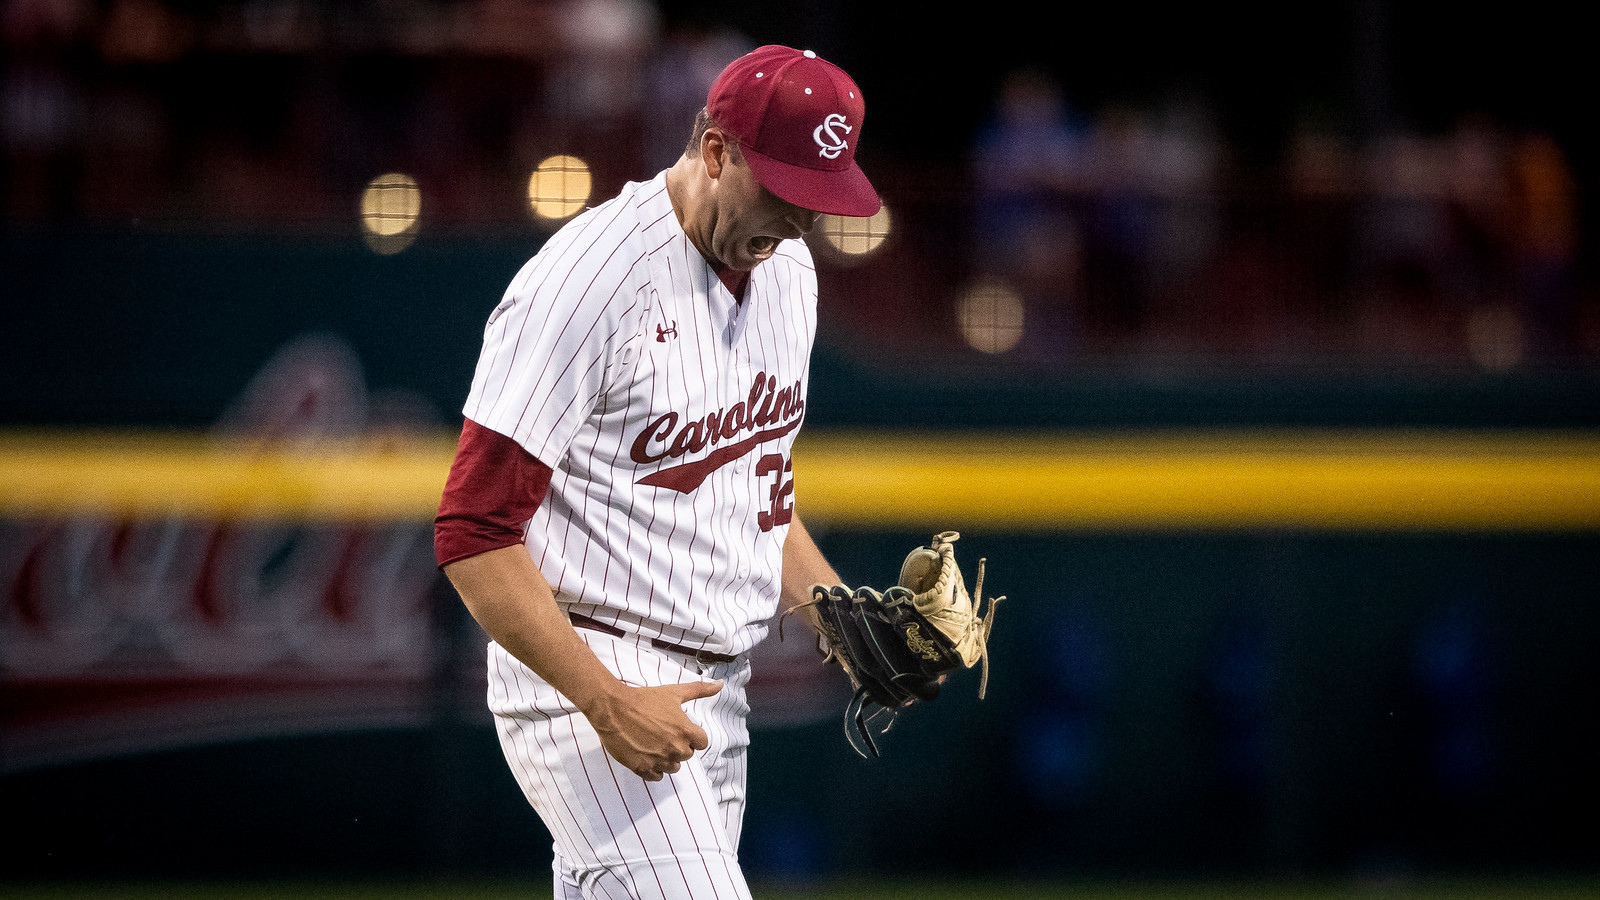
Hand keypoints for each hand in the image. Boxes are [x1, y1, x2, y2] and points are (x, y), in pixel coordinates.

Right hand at [582, 680, 723, 780]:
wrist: (613, 708)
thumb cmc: (644, 699)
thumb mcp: (674, 692)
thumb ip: (700, 690)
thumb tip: (720, 684)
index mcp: (686, 732)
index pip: (702, 743)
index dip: (692, 736)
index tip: (679, 729)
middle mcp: (675, 749)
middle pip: (687, 755)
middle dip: (678, 746)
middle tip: (662, 733)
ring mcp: (659, 760)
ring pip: (673, 768)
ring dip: (667, 758)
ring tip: (653, 743)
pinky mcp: (643, 769)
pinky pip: (657, 777)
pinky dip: (653, 769)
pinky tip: (646, 754)